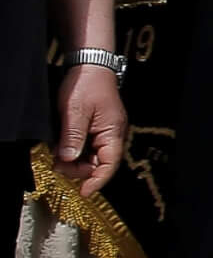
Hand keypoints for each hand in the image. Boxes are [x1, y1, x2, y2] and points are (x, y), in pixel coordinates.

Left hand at [54, 63, 122, 191]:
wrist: (90, 65)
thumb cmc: (86, 85)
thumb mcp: (75, 111)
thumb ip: (72, 137)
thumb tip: (67, 160)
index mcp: (112, 132)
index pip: (109, 164)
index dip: (97, 180)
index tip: (84, 192)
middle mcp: (111, 134)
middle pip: (99, 163)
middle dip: (79, 169)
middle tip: (58, 166)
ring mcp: (104, 131)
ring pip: (91, 156)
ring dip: (74, 160)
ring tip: (56, 156)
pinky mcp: (95, 127)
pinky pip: (87, 146)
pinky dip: (74, 151)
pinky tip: (61, 148)